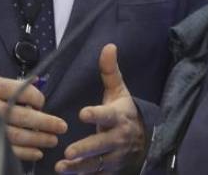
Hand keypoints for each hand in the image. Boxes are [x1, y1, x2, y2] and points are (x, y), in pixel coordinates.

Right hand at [0, 73, 68, 161]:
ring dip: (40, 138)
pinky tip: (37, 152)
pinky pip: (10, 149)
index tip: (43, 103)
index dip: (38, 98)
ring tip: (53, 140)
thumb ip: (9, 85)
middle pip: (26, 116)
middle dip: (46, 122)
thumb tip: (37, 82)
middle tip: (62, 126)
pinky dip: (27, 152)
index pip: (24, 91)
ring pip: (20, 135)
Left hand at [55, 44, 145, 173]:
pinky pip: (97, 174)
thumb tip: (108, 46)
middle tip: (69, 151)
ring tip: (62, 167)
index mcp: (119, 117)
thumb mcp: (119, 91)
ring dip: (79, 167)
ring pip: (97, 163)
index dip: (96, 114)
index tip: (83, 113)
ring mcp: (114, 156)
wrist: (145, 140)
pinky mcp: (111, 169)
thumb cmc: (125, 112)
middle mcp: (117, 138)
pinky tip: (67, 174)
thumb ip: (110, 71)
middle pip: (101, 144)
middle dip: (85, 148)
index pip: (108, 115)